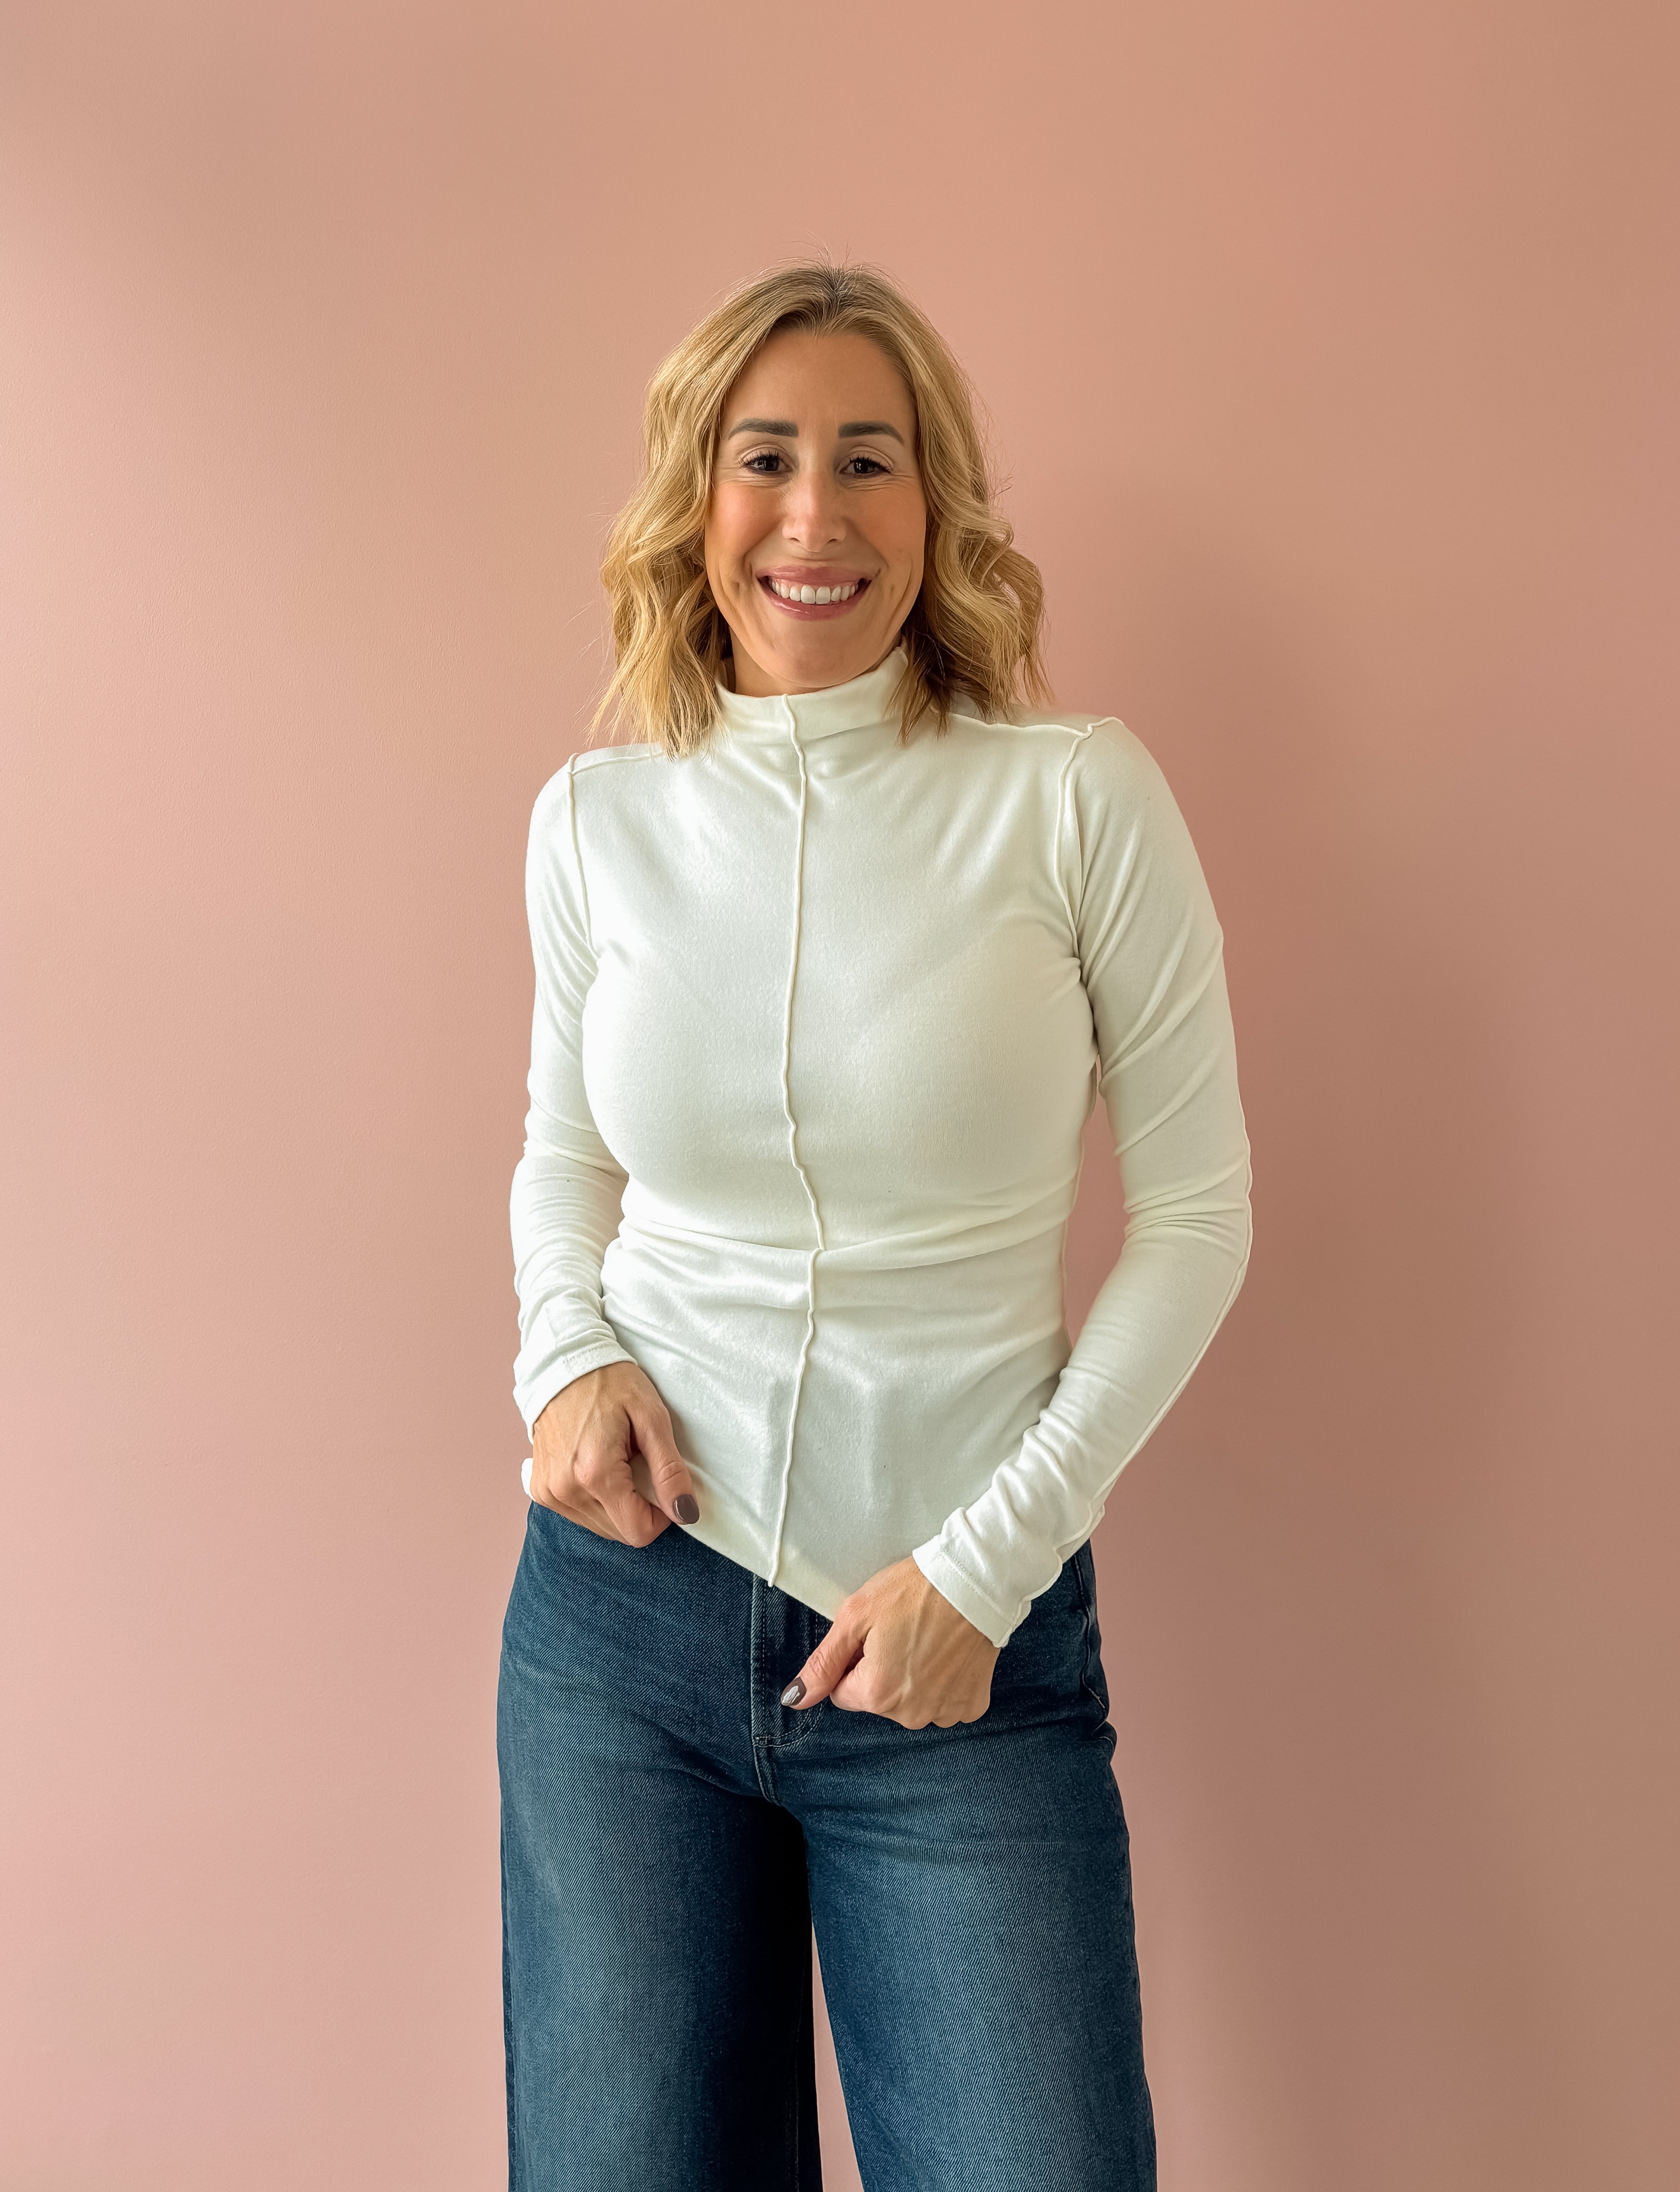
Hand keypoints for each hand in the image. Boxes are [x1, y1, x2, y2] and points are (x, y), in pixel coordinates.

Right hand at [529, 1361, 699, 1546]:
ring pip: (600, 1526)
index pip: (638, 1531)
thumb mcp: (652, 1418)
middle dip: (639, 1508)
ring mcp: (548, 1493)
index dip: (661, 1516)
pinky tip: (595, 1466)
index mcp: (596, 1474)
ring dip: (617, 1505)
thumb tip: (685, 1512)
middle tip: (639, 1465)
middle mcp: (566, 1490)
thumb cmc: (609, 1383)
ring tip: (616, 1461)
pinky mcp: (540, 1489)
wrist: (562, 1364)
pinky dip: (596, 1500)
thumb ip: (669, 1470)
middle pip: (620, 1532)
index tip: (662, 1484)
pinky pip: (578, 1514)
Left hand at [780, 1555, 1000, 1728]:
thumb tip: (794, 1699)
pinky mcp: (971, 1706)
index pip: (842, 1692)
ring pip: (910, 1701)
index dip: (853, 1660)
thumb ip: (823, 1663)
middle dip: (882, 1670)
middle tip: (902, 1632)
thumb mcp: (856, 1616)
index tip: (873, 1635)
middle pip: (878, 1698)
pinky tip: (949, 1653)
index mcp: (877, 1694)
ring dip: (914, 1678)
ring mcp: (944, 1712)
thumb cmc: (914, 1591)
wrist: (974, 1581)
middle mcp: (910, 1714)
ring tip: (928, 1639)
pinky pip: (944, 1701)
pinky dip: (944, 1682)